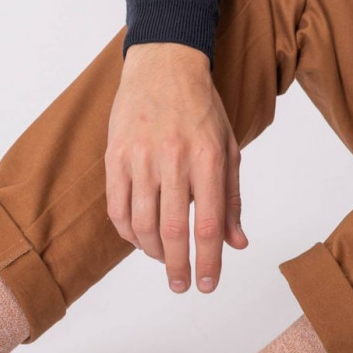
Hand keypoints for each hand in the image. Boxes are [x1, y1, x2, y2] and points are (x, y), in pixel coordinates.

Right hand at [105, 43, 247, 293]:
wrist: (163, 66)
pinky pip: (117, 207)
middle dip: (178, 266)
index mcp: (208, 158)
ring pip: (141, 224)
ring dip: (151, 251)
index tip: (207, 285)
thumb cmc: (200, 109)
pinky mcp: (115, 157)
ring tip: (162, 259)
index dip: (208, 261)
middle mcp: (173, 159)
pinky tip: (138, 239)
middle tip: (181, 286)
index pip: (208, 224)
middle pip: (172, 231)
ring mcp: (140, 158)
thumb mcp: (227, 148)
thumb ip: (232, 198)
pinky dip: (127, 232)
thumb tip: (237, 243)